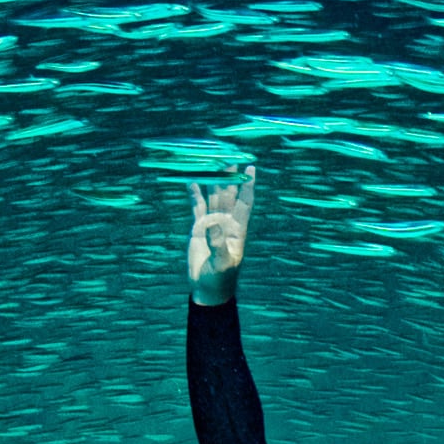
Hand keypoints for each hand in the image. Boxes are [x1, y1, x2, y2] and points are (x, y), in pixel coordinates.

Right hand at [187, 163, 254, 302]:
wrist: (208, 288)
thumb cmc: (220, 278)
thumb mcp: (222, 264)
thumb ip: (218, 244)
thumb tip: (213, 225)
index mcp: (238, 229)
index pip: (245, 202)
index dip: (248, 185)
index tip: (251, 168)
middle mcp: (227, 222)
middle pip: (229, 194)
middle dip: (229, 176)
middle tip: (229, 155)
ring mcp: (213, 223)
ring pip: (213, 197)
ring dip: (213, 181)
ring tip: (211, 162)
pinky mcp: (199, 228)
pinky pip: (197, 207)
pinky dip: (195, 194)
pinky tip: (192, 181)